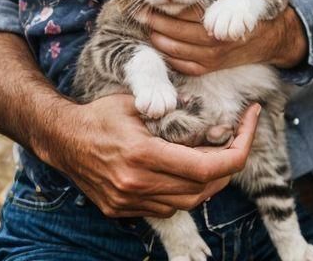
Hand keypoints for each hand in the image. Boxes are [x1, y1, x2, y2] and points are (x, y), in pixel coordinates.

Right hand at [43, 94, 258, 217]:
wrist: (61, 139)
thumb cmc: (102, 113)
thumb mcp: (139, 102)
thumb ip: (175, 112)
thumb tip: (215, 125)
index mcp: (143, 155)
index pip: (207, 167)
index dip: (238, 149)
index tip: (250, 122)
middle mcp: (137, 184)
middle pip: (203, 188)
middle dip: (230, 163)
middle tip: (240, 135)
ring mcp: (129, 202)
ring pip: (188, 202)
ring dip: (210, 181)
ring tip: (219, 151)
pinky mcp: (123, 210)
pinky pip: (167, 207)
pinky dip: (186, 191)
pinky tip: (189, 168)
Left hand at [146, 5, 306, 75]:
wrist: (268, 38)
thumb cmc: (250, 10)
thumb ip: (227, 4)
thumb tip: (211, 19)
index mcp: (223, 22)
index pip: (189, 12)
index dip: (169, 5)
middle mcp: (216, 42)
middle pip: (178, 31)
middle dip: (155, 21)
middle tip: (138, 10)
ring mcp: (211, 58)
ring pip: (176, 49)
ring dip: (157, 37)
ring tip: (143, 24)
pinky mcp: (208, 68)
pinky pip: (181, 65)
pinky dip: (166, 55)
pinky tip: (156, 43)